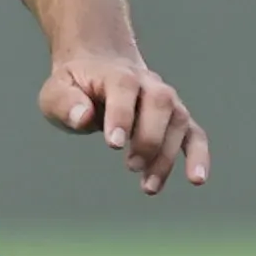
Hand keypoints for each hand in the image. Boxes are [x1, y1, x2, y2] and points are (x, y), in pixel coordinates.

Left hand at [42, 48, 209, 195]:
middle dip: (149, 137)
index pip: (124, 89)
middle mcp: (148, 84)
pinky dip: (198, 155)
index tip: (114, 144)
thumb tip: (83, 117)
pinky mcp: (175, 119)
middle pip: (160, 103)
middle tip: (131, 166)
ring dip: (167, 156)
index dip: (122, 115)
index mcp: (116, 74)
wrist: (101, 67)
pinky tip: (196, 180)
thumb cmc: (76, 86)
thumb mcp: (57, 91)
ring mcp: (166, 101)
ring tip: (148, 187)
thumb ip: (65, 103)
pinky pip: (194, 134)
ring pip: (178, 121)